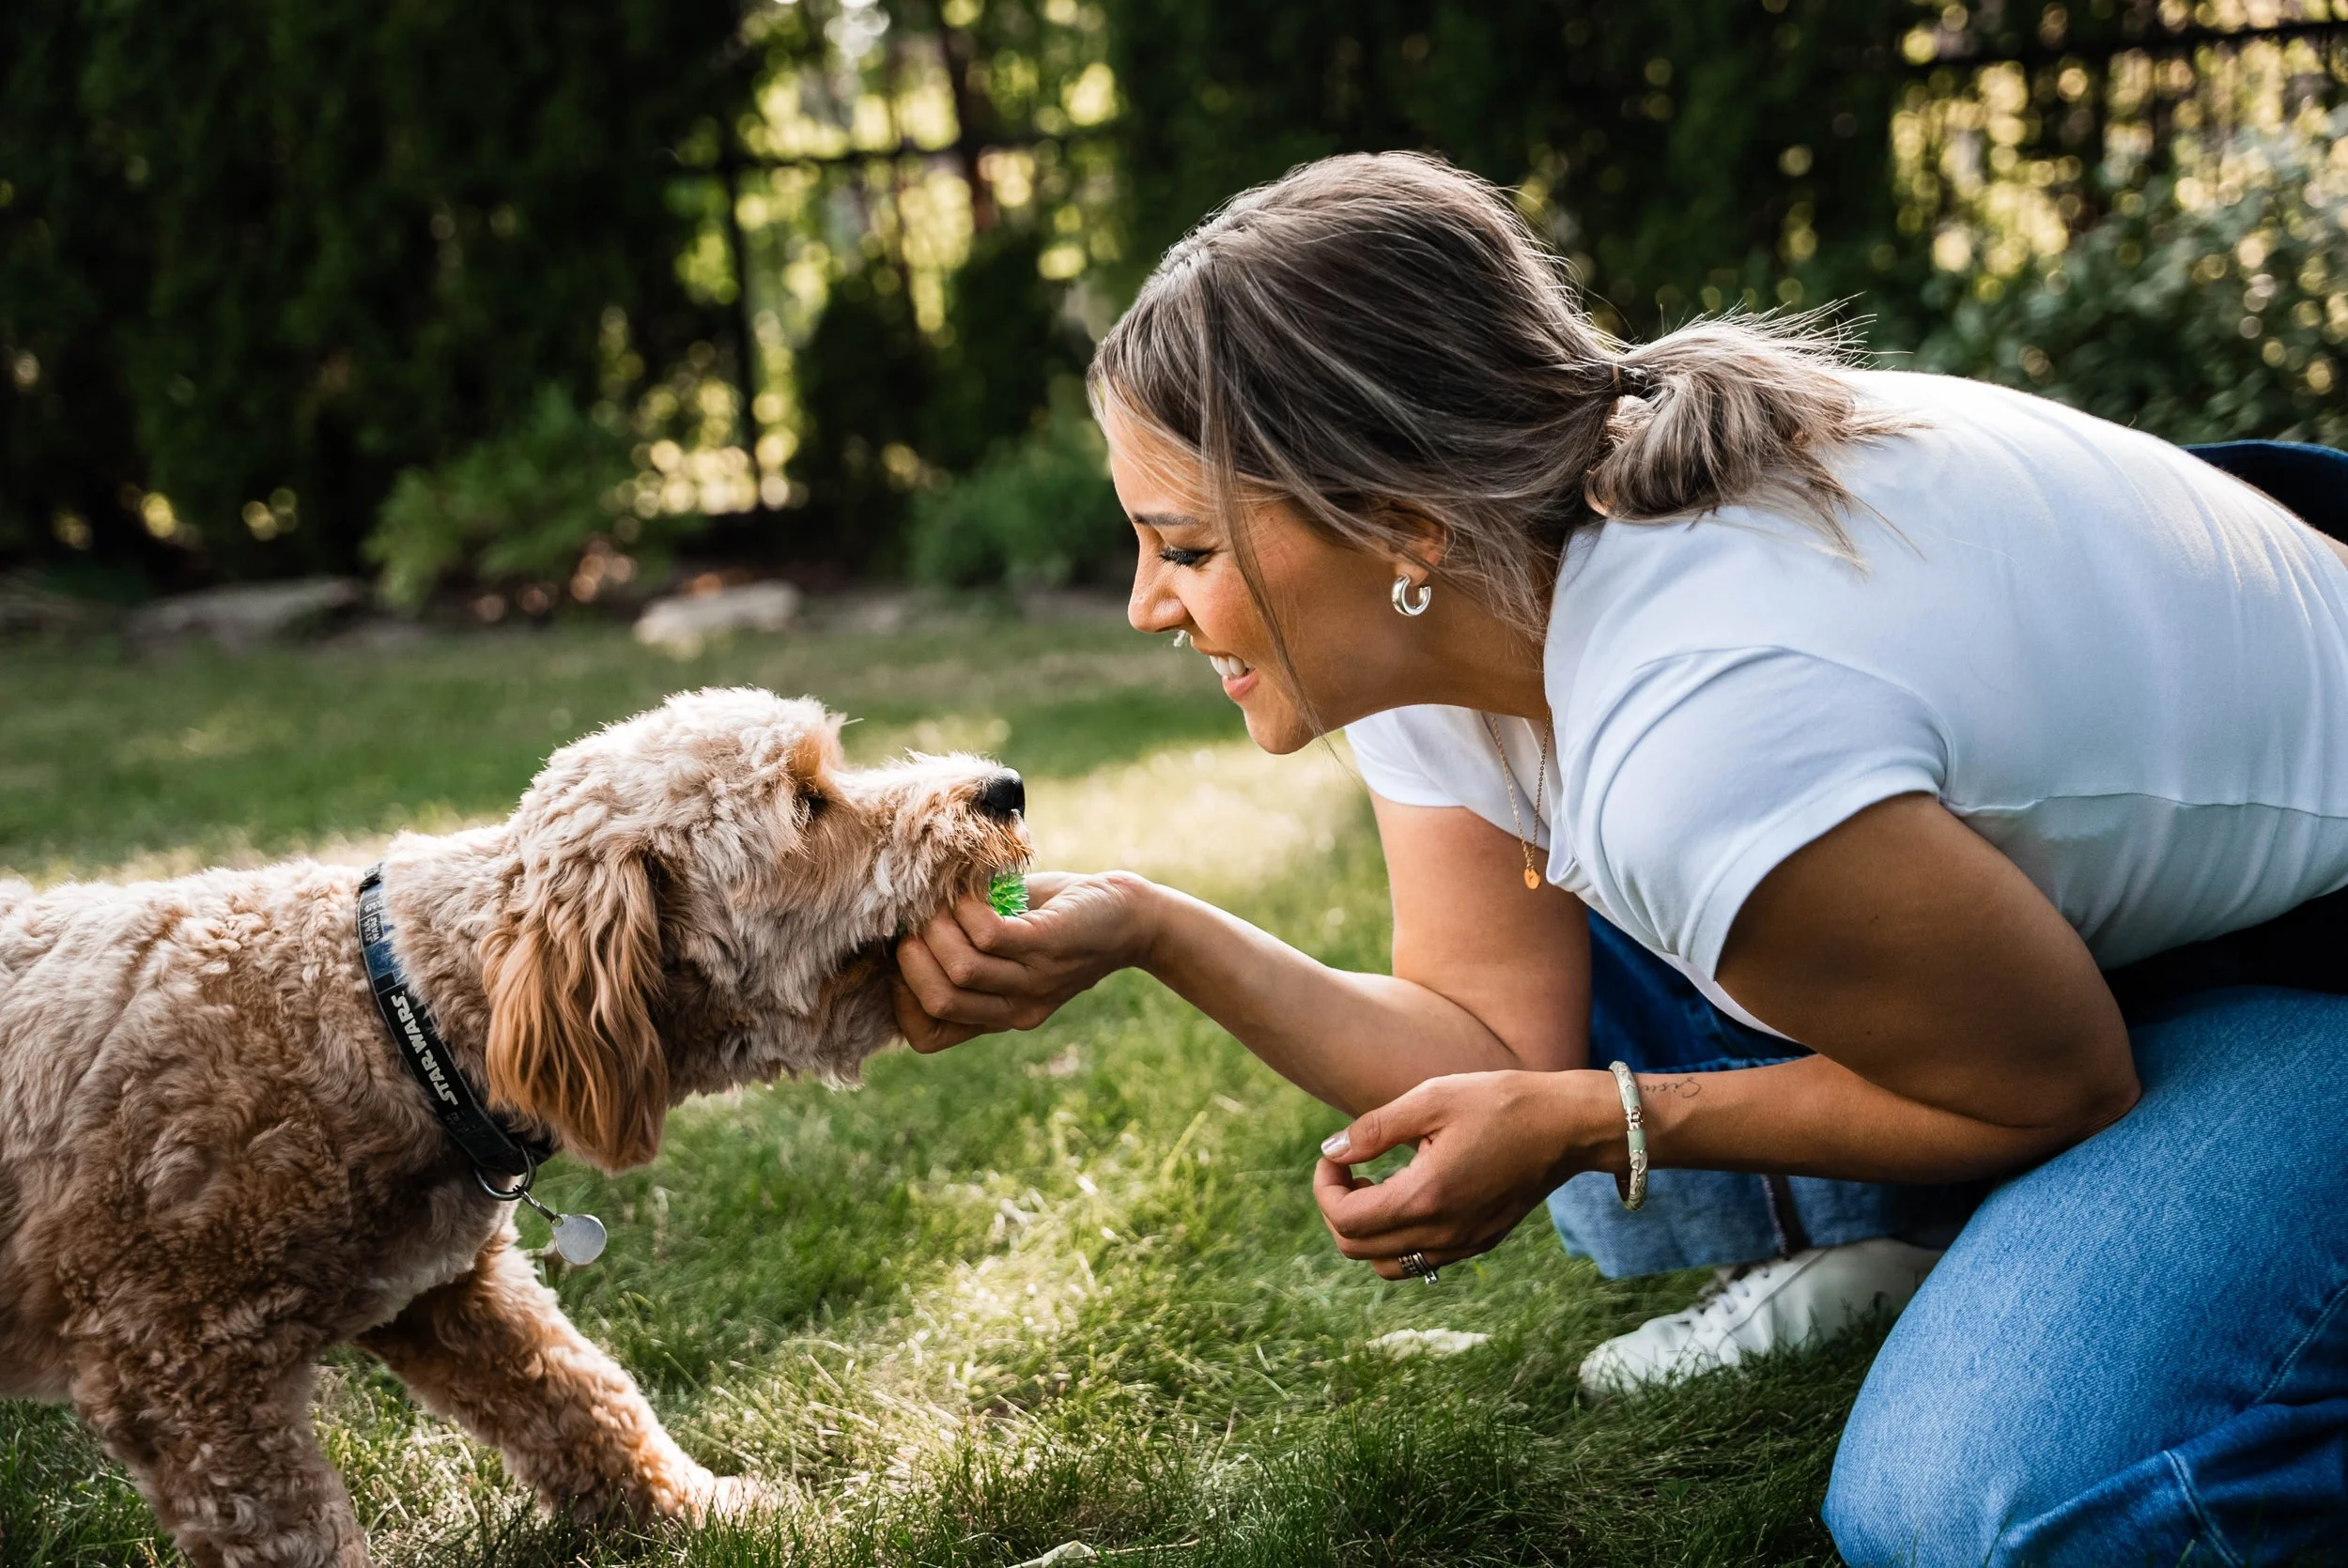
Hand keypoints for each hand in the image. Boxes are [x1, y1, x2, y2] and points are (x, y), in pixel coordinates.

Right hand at [892, 871, 1158, 1051]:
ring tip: (941, 903)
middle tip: (916, 922)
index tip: (901, 956)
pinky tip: (971, 893)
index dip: (900, 999)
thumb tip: (897, 925)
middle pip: (936, 1000)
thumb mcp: (1008, 952)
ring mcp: (1034, 980)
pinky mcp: (1049, 945)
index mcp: (998, 1017)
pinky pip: (989, 937)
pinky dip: (967, 910)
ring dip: (937, 929)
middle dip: (912, 958)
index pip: (926, 1037)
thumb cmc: (1056, 924)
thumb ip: (963, 950)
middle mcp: (1015, 1009)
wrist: (1129, 919)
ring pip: (960, 971)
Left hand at [1312, 1070, 1618, 1279]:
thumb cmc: (1501, 1103)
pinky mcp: (1479, 1243)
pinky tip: (1407, 1195)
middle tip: (1349, 1168)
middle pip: (1357, 1249)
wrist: (1568, 1126)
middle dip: (1337, 1209)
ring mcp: (1463, 1245)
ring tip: (1375, 1185)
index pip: (1345, 1219)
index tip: (1334, 1156)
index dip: (1324, 1188)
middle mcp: (1443, 1234)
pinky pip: (1419, 1262)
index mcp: (1426, 1197)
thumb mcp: (1431, 1098)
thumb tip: (1330, 1152)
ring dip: (1365, 1231)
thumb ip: (1374, 1129)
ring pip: (1386, 1265)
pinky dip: (1396, 1239)